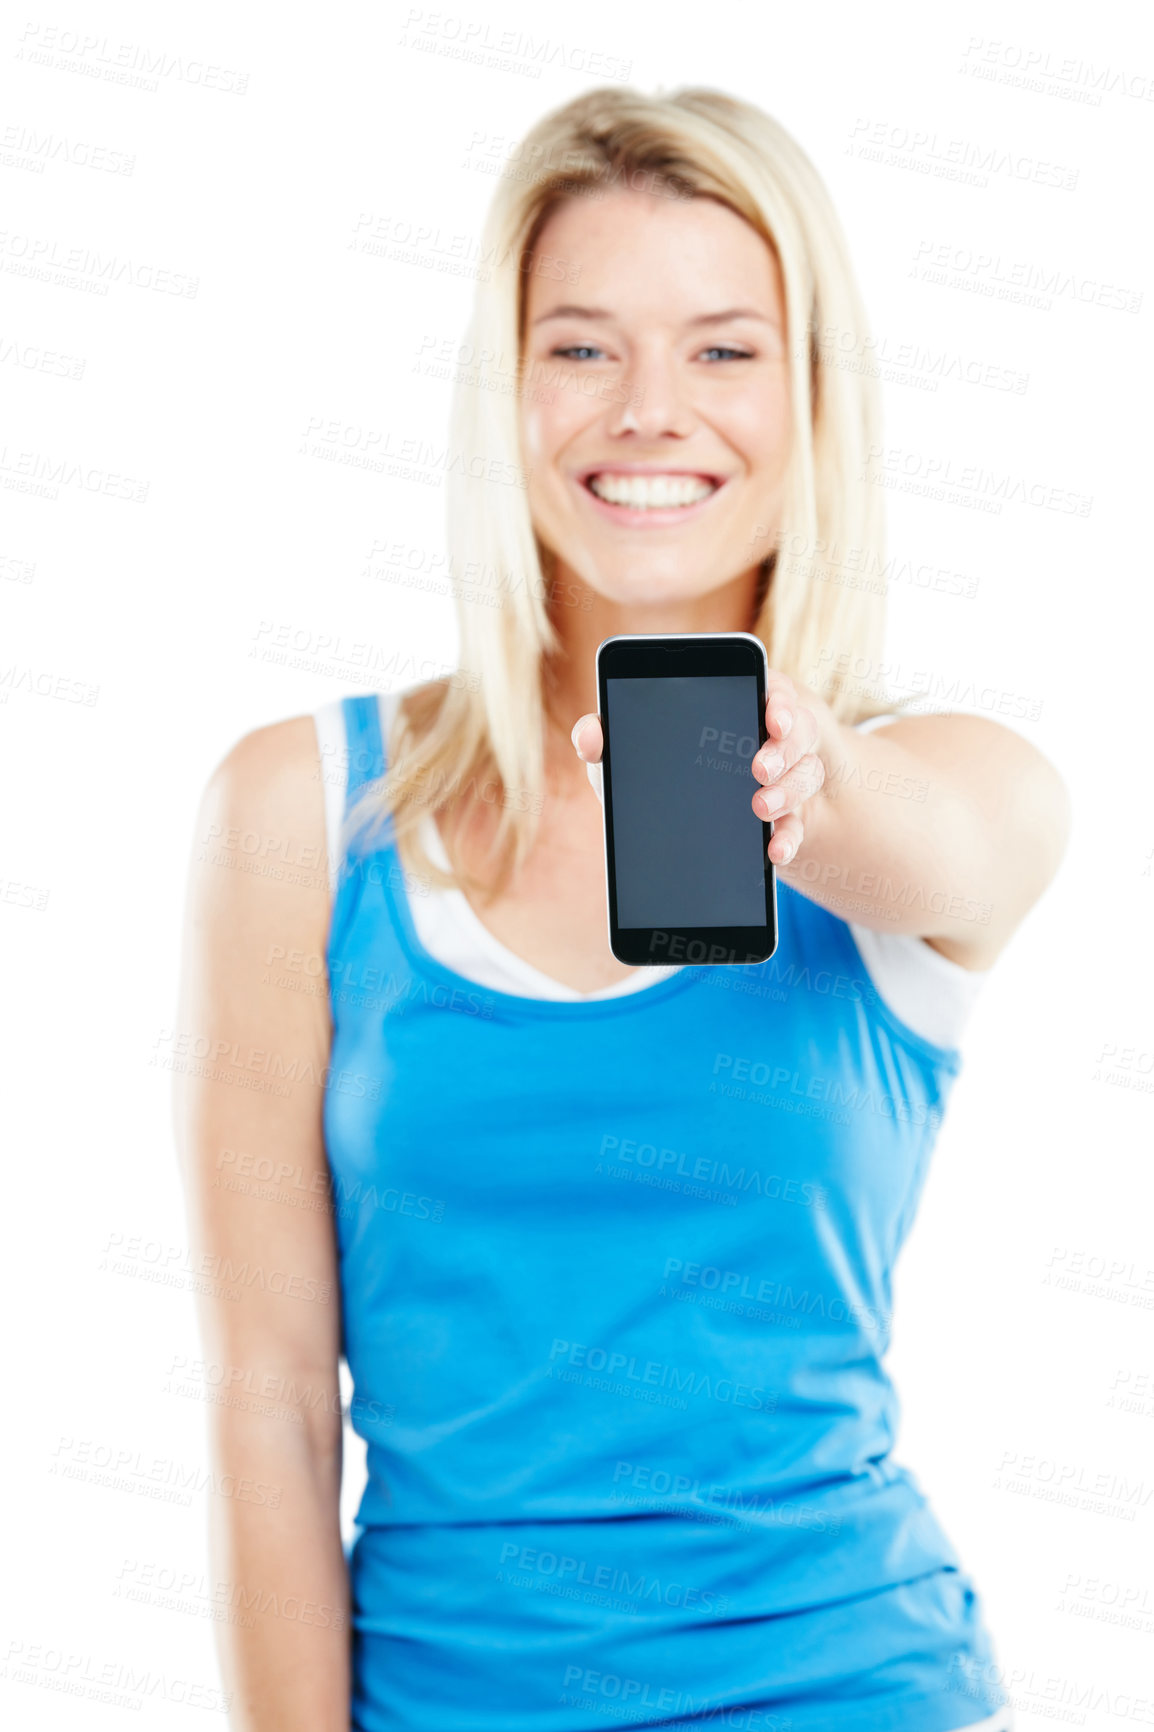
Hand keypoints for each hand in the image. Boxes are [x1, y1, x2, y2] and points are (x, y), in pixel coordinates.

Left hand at [570, 670, 823, 866]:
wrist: (696, 823)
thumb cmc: (663, 771)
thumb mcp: (633, 756)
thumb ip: (610, 739)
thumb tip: (589, 737)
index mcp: (741, 703)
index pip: (773, 690)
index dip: (780, 700)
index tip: (772, 717)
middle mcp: (774, 735)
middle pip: (799, 730)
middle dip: (783, 749)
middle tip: (758, 769)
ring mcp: (788, 775)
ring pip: (806, 774)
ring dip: (787, 792)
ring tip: (760, 808)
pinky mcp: (792, 817)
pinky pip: (799, 826)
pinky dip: (788, 838)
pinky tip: (774, 852)